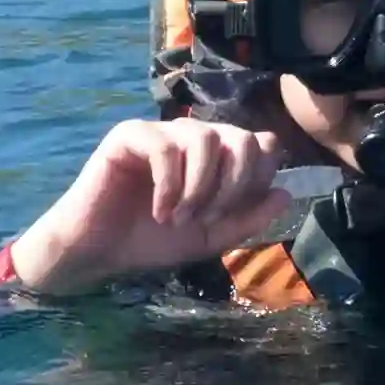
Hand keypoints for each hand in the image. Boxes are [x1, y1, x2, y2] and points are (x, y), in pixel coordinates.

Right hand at [9, 118, 292, 295]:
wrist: (99, 251)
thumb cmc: (151, 240)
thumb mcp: (210, 238)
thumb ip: (247, 219)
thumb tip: (285, 194)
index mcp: (217, 158)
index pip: (260, 144)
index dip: (257, 177)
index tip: (233, 212)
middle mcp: (193, 137)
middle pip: (241, 136)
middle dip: (233, 183)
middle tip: (207, 218)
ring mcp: (162, 132)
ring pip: (206, 137)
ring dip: (200, 186)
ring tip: (180, 218)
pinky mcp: (130, 135)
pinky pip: (166, 147)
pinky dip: (170, 184)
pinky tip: (159, 210)